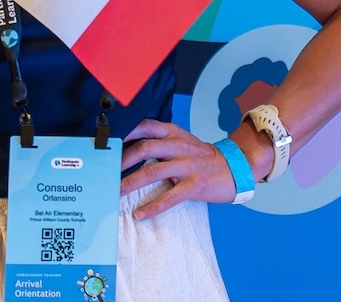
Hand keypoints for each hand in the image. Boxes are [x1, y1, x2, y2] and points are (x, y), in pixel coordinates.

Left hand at [119, 119, 237, 219]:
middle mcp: (178, 147)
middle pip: (145, 148)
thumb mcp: (181, 139)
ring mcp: (187, 166)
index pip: (145, 126)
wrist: (234, 167)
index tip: (108, 141)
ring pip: (153, 172)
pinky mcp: (194, 186)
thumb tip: (128, 144)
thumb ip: (159, 139)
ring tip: (116, 192)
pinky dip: (153, 207)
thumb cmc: (200, 155)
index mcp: (173, 133)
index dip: (126, 132)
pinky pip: (170, 197)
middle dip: (123, 160)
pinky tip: (140, 214)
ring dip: (131, 182)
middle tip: (106, 170)